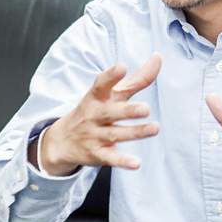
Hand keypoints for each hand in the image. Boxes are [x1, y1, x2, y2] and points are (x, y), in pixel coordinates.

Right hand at [33, 54, 161, 175]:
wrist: (63, 140)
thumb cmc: (97, 110)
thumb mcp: (113, 94)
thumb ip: (138, 78)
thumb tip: (158, 57)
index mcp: (97, 97)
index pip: (101, 84)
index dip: (111, 75)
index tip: (122, 67)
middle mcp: (95, 115)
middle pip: (110, 112)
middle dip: (128, 110)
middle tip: (146, 108)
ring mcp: (95, 135)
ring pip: (115, 134)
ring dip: (135, 132)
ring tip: (154, 128)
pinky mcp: (98, 154)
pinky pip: (110, 158)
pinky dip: (122, 162)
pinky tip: (136, 164)